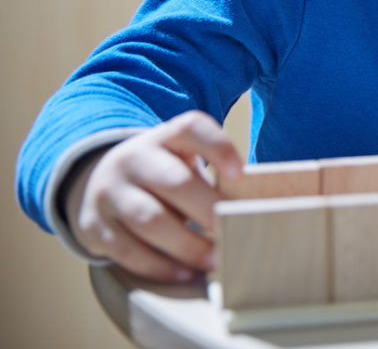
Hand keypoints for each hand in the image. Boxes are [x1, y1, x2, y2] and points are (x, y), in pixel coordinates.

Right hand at [65, 111, 243, 282]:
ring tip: (215, 260)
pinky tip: (185, 274)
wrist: (99, 183)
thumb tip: (256, 207)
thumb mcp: (182, 160)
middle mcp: (133, 159)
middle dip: (207, 208)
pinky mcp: (96, 228)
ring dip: (187, 244)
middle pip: (173, 180)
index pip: (191, 128)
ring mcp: (110, 193)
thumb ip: (212, 174)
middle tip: (236, 229)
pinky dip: (160, 266)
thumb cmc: (163, 175)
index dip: (218, 147)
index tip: (241, 173)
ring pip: (149, 218)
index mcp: (163, 137)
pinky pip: (128, 250)